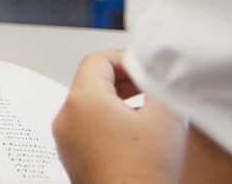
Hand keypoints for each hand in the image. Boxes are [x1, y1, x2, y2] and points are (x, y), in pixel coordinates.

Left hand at [53, 51, 185, 183]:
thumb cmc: (143, 173)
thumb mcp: (165, 118)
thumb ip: (160, 86)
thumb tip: (159, 72)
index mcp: (82, 100)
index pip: (97, 60)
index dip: (125, 59)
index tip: (145, 68)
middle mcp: (66, 117)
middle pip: (92, 82)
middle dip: (124, 81)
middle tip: (150, 88)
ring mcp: (66, 140)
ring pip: (90, 107)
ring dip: (118, 104)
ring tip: (148, 114)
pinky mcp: (72, 158)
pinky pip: (87, 129)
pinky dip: (109, 125)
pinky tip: (135, 139)